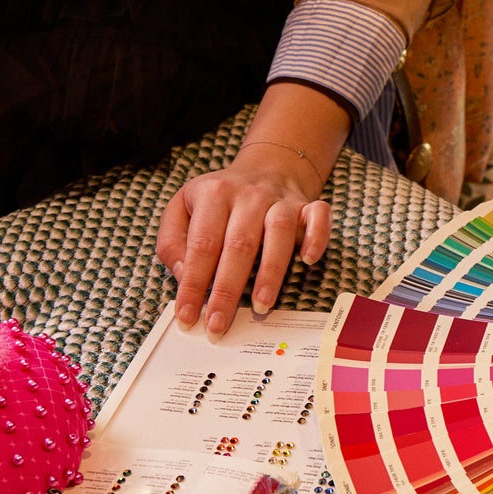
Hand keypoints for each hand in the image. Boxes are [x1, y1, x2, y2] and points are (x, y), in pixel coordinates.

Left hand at [156, 148, 330, 336]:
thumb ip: (173, 243)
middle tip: (218, 325)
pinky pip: (318, 218)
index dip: (193, 284)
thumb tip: (185, 275)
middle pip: (239, 245)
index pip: (202, 245)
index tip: (187, 316)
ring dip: (270, 272)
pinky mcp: (307, 205)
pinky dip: (316, 238)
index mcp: (213, 194)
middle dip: (227, 290)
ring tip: (261, 306)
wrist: (265, 168)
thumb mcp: (182, 209)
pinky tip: (307, 260)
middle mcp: (249, 195)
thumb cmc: (220, 200)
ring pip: (279, 233)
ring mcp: (281, 199)